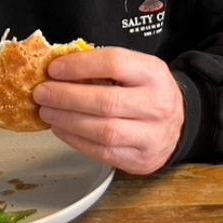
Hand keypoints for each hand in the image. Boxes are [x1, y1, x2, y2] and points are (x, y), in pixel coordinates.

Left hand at [33, 47, 184, 174]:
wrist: (180, 124)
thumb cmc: (149, 92)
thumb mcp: (138, 70)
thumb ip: (106, 68)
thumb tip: (61, 69)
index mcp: (154, 73)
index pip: (116, 63)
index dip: (81, 65)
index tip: (55, 69)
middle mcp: (156, 103)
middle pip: (106, 101)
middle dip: (67, 97)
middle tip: (42, 93)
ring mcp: (150, 134)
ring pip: (103, 130)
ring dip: (67, 120)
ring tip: (46, 111)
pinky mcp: (139, 158)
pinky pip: (101, 151)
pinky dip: (75, 139)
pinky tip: (61, 128)